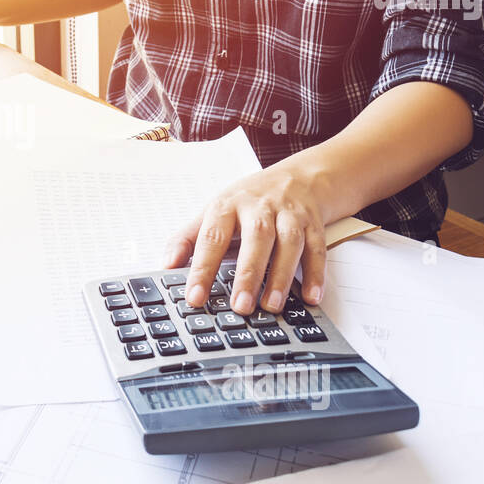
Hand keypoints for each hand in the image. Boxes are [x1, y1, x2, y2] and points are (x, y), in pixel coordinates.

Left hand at [163, 159, 329, 316]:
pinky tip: (310, 298)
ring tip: (271, 306)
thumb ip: (188, 238)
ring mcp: (289, 214)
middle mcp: (259, 207)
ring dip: (281, 276)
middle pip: (256, 237)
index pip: (211, 237)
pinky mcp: (313, 224)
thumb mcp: (213, 212)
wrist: (298, 177)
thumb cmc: (248, 201)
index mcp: (227, 205)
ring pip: (289, 243)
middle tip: (240, 306)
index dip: (202, 268)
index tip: (194, 297)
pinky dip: (316, 274)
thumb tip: (166, 265)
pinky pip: (317, 249)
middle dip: (248, 273)